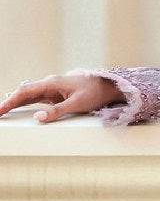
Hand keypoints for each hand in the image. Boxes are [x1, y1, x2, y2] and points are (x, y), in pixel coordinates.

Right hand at [0, 74, 122, 122]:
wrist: (107, 86)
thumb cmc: (94, 92)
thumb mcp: (77, 104)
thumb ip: (57, 111)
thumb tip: (38, 117)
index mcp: (51, 83)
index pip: (24, 92)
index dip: (10, 101)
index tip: (0, 110)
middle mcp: (49, 84)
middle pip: (23, 93)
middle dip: (8, 103)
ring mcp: (52, 89)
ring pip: (28, 95)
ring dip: (15, 103)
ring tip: (3, 111)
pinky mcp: (56, 95)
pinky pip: (37, 98)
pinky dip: (26, 103)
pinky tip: (18, 107)